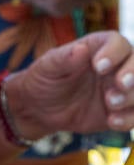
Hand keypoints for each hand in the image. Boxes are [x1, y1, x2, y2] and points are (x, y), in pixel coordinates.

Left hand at [8, 31, 133, 136]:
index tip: (99, 67)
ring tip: (110, 104)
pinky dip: (129, 118)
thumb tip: (80, 49)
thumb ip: (63, 59)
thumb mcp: (46, 68)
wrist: (40, 109)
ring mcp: (121, 89)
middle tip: (120, 85)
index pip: (118, 43)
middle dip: (133, 73)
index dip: (114, 52)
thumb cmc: (43, 80)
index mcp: (97, 49)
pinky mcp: (122, 111)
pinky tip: (111, 121)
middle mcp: (116, 66)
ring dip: (132, 97)